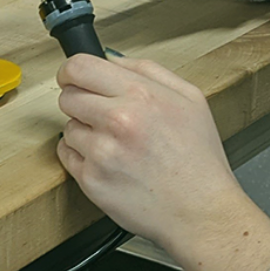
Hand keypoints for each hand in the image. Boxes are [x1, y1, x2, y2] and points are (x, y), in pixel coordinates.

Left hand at [56, 54, 269, 270]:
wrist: (202, 212)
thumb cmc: (199, 158)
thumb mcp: (189, 98)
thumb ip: (147, 70)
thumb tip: (110, 58)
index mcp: (140, 94)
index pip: (79, 67)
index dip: (72, 72)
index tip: (73, 79)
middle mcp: (117, 119)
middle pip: (68, 97)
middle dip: (81, 103)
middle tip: (102, 116)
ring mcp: (101, 152)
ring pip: (68, 128)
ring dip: (85, 133)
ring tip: (116, 147)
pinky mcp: (91, 180)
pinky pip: (67, 156)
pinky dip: (82, 158)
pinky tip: (109, 164)